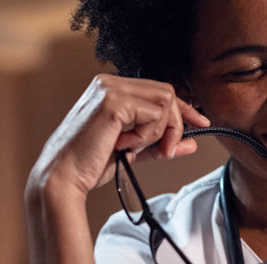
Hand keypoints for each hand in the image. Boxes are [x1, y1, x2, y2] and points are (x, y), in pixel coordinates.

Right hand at [29, 74, 209, 198]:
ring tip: (134, 148)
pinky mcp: (113, 101)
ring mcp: (110, 89)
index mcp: (111, 89)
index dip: (184, 108)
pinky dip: (148, 136)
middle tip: (168, 150)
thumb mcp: (133, 150)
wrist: (64, 178)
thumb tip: (191, 143)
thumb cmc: (90, 164)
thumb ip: (159, 143)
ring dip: (159, 132)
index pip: (159, 91)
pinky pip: (155, 114)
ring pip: (165, 102)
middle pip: (167, 93)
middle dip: (176, 124)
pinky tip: (126, 146)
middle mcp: (109, 82)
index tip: (201, 123)